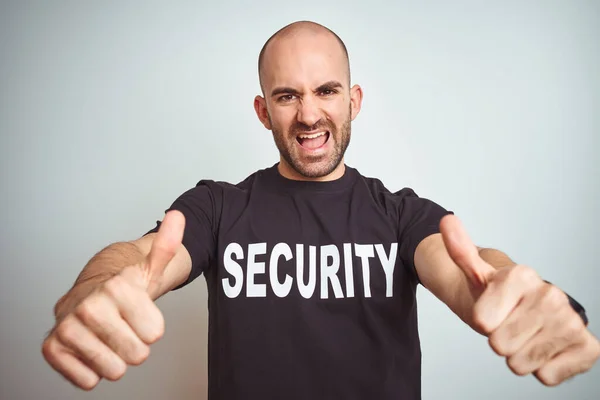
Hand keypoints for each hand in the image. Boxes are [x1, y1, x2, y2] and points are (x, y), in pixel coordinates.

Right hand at [42, 210, 184, 389]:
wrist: (87, 294)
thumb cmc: (123, 288)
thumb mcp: (149, 268)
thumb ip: (166, 246)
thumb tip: (178, 216)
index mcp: (117, 286)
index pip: (155, 333)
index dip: (152, 327)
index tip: (139, 313)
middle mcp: (89, 306)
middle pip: (137, 355)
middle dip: (135, 345)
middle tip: (124, 327)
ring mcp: (67, 327)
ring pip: (113, 371)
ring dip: (114, 359)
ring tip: (108, 337)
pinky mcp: (52, 349)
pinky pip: (87, 380)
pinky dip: (92, 370)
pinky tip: (90, 348)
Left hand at [439, 214, 599, 385]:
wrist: (529, 310)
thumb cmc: (500, 295)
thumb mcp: (475, 273)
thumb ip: (460, 250)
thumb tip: (447, 220)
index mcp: (522, 275)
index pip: (481, 321)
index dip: (482, 319)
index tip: (492, 308)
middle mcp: (551, 295)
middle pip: (499, 344)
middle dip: (499, 339)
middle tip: (508, 324)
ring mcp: (571, 321)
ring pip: (520, 363)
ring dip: (518, 355)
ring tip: (524, 336)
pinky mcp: (586, 347)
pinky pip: (547, 376)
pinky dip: (540, 369)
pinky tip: (543, 349)